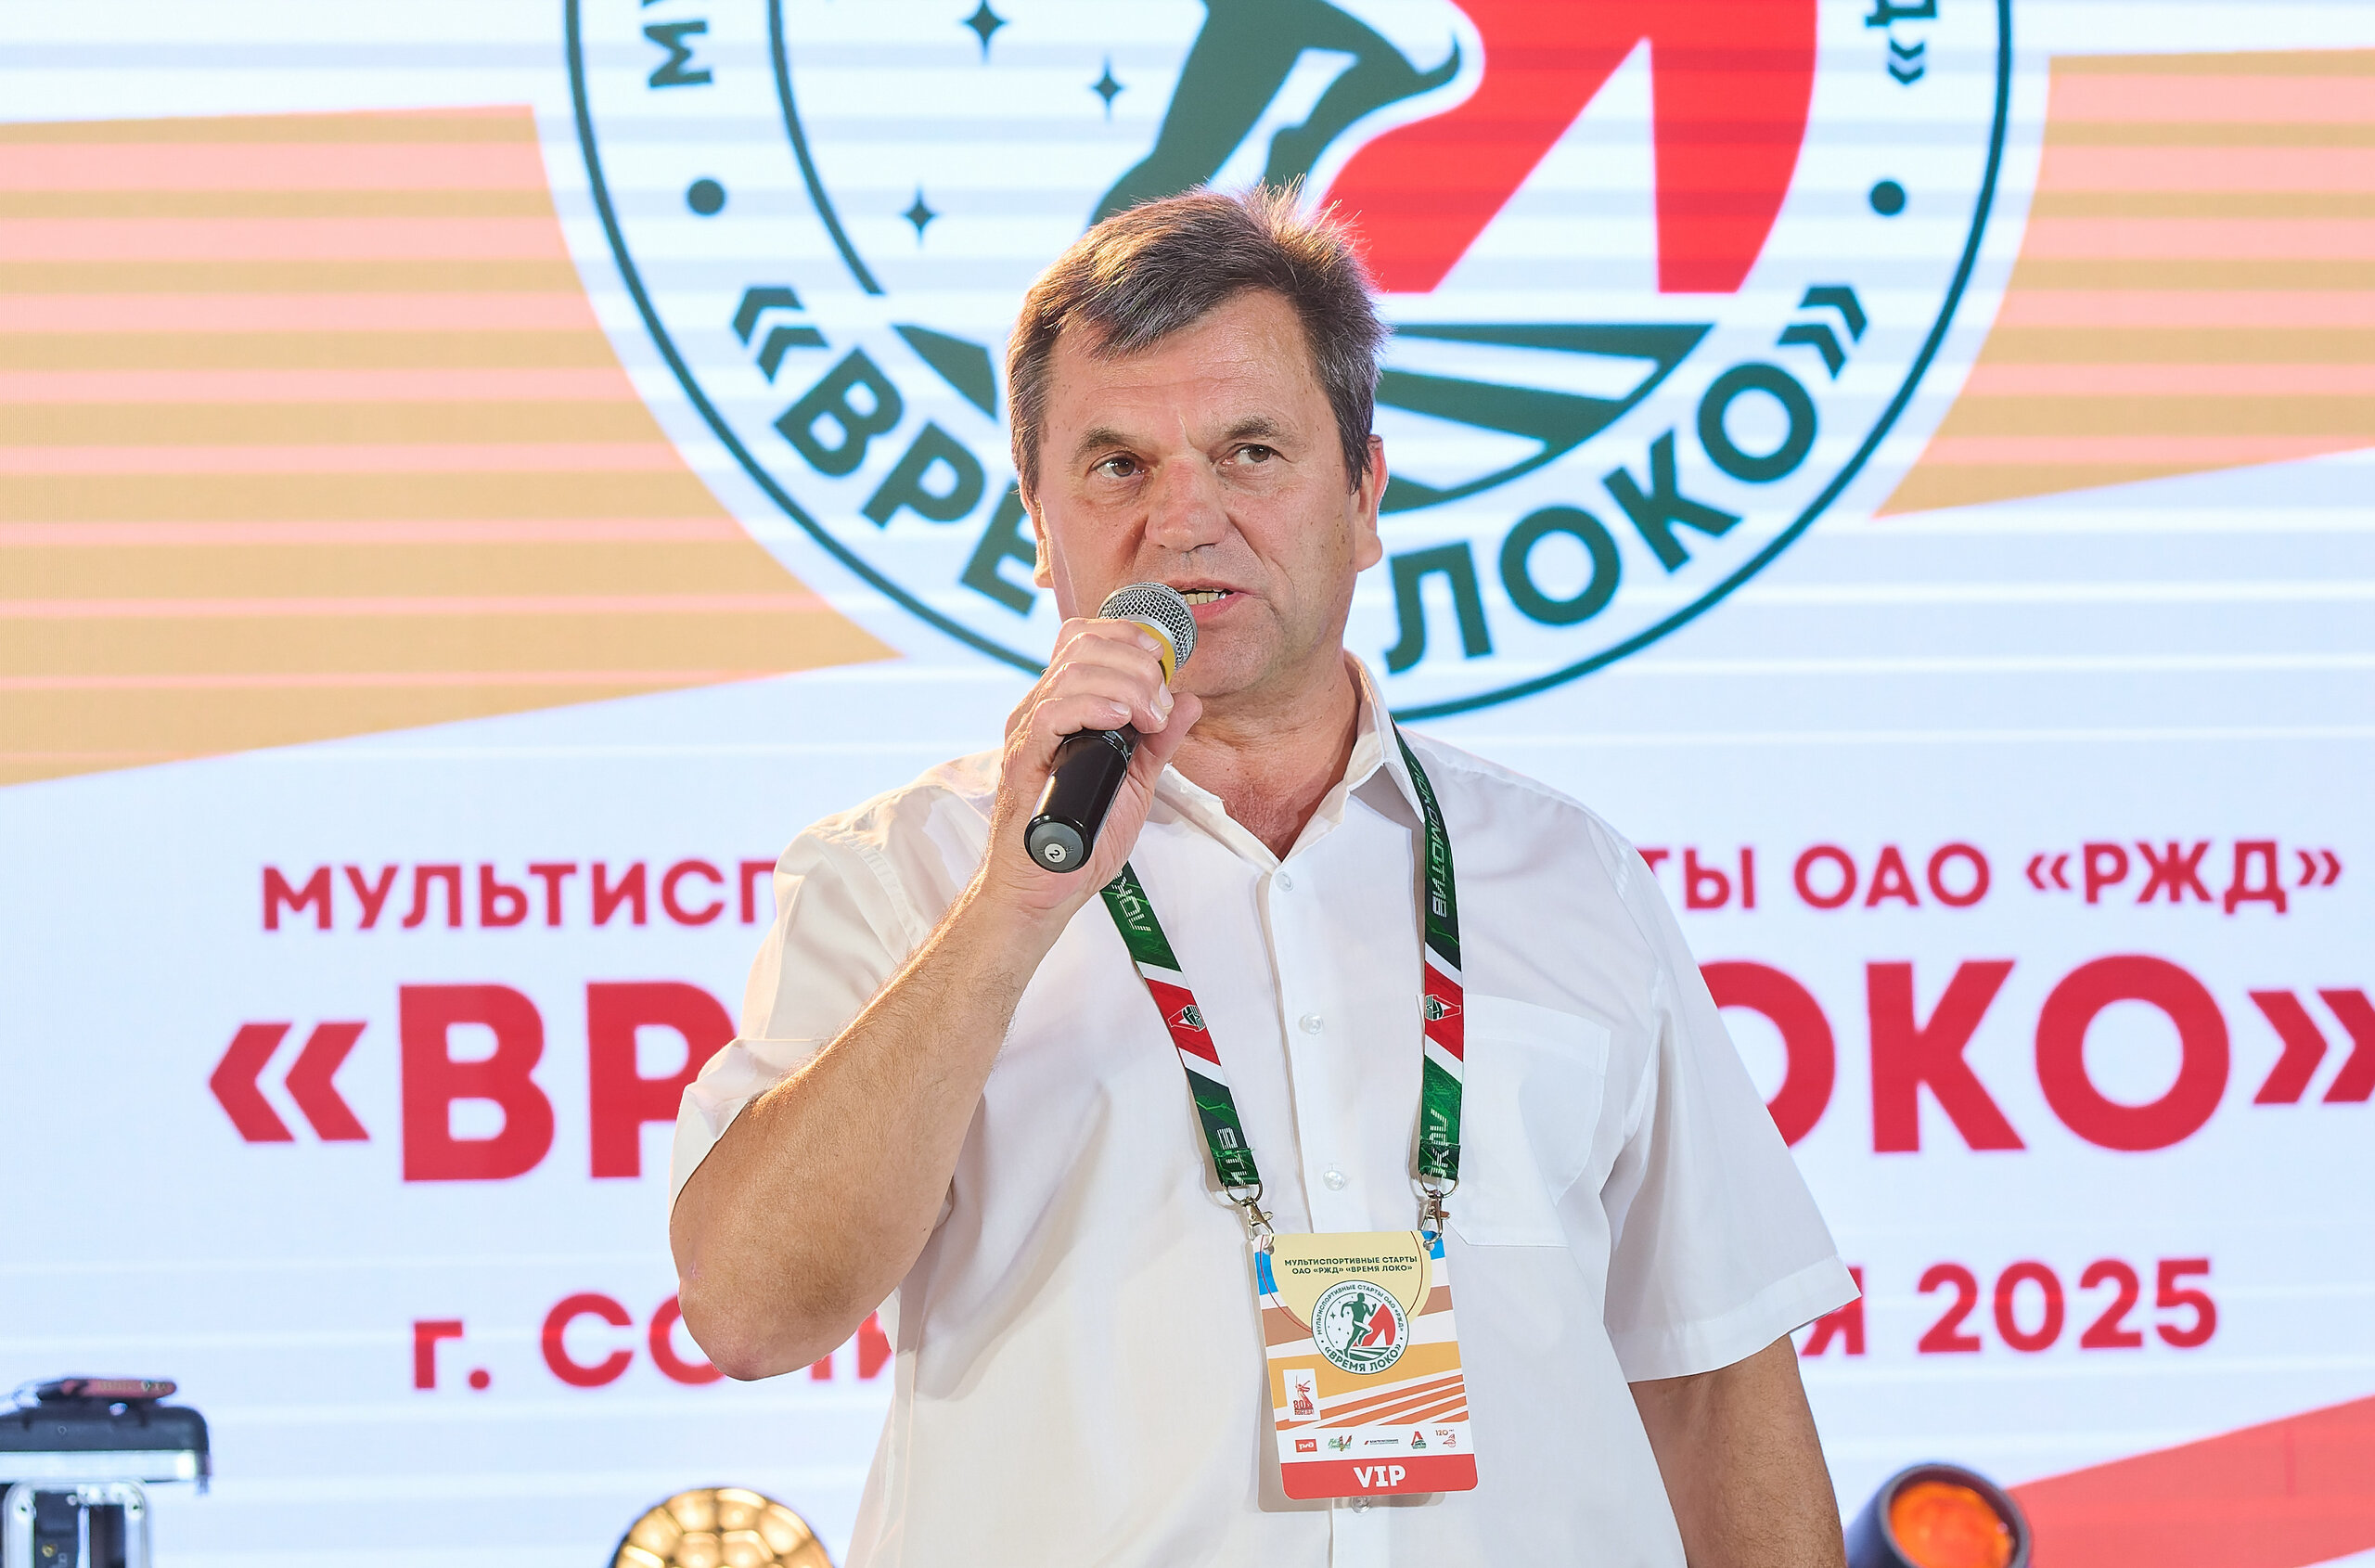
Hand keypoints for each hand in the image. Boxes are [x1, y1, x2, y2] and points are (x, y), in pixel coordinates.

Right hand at [972, 617, 1203, 930]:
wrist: (1044, 889)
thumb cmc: (1081, 838)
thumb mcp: (1134, 781)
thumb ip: (1158, 742)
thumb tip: (1189, 702)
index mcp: (1062, 707)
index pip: (1083, 639)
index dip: (1126, 635)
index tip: (1162, 659)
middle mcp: (1039, 710)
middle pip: (1082, 645)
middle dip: (1136, 663)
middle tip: (1161, 704)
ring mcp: (1028, 733)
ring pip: (1072, 672)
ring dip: (1125, 685)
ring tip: (1151, 716)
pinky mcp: (1023, 760)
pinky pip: (1051, 712)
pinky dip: (1093, 706)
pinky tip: (1121, 720)